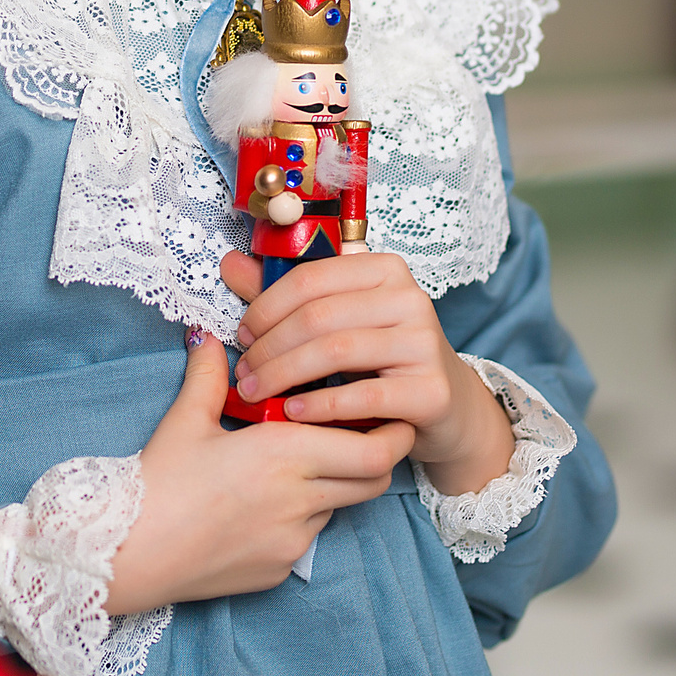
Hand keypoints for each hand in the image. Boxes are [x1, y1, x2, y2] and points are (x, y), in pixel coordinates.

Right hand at [105, 329, 414, 613]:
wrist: (128, 554)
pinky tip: (265, 501)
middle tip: (366, 431)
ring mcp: (292, 541)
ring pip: (340, 506)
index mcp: (282, 453)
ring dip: (335, 483)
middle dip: (379, 455)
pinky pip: (309, 536)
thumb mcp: (184, 421)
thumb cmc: (155, 484)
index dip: (393, 432)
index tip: (391, 412)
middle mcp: (298, 499)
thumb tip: (208, 337)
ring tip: (304, 462)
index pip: (373, 450)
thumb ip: (208, 374)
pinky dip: (302, 513)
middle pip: (374, 481)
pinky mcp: (279, 569)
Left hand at [222, 250, 513, 495]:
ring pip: (336, 351)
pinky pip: (364, 396)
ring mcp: (424, 343)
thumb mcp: (336, 319)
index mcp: (383, 269)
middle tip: (243, 373)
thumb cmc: (380, 358)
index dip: (265, 307)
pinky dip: (321, 405)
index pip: (309, 279)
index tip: (242, 335)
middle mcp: (409, 298)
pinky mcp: (432, 391)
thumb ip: (285, 295)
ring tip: (256, 393)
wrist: (445, 406)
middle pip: (319, 316)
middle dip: (269, 346)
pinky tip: (293, 412)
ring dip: (284, 375)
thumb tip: (229, 263)